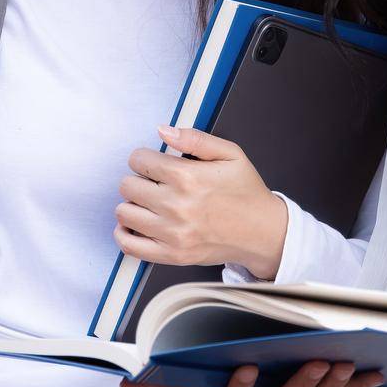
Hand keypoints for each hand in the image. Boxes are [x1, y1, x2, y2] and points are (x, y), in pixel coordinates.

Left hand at [115, 124, 286, 277]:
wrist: (263, 233)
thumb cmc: (246, 193)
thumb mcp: (230, 154)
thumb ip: (195, 139)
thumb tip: (163, 131)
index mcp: (187, 177)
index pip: (138, 160)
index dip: (144, 158)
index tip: (154, 164)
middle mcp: (176, 206)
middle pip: (127, 185)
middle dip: (139, 180)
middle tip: (156, 184)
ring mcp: (172, 233)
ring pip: (124, 213)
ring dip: (133, 205)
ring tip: (151, 204)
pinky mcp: (172, 255)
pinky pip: (129, 245)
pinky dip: (125, 234)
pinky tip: (138, 225)